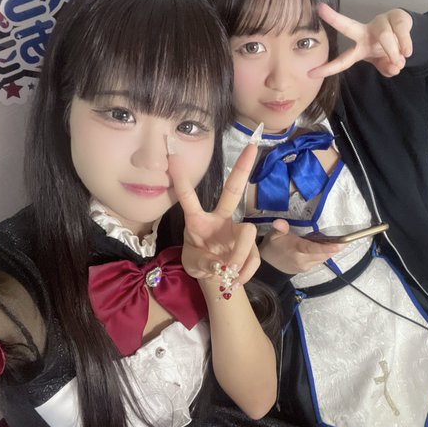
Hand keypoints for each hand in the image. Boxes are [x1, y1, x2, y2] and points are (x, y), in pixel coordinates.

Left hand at [168, 143, 259, 285]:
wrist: (217, 278)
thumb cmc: (200, 263)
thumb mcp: (192, 265)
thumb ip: (203, 263)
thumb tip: (220, 264)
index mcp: (198, 221)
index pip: (189, 199)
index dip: (182, 182)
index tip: (174, 158)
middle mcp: (220, 219)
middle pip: (233, 191)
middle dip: (242, 169)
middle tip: (252, 147)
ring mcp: (238, 231)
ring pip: (248, 233)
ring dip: (239, 256)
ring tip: (228, 273)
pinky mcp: (251, 247)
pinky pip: (254, 257)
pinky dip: (245, 271)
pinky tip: (235, 279)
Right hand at [259, 219, 343, 273]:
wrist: (268, 268)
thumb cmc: (272, 247)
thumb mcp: (272, 235)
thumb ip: (279, 229)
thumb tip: (280, 222)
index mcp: (295, 249)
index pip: (312, 248)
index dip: (326, 247)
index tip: (339, 245)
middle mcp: (302, 260)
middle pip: (323, 254)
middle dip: (335, 248)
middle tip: (347, 239)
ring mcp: (305, 266)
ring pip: (323, 258)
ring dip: (332, 251)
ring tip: (342, 242)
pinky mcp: (307, 268)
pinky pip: (320, 260)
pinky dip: (326, 254)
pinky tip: (331, 247)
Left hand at [310, 4, 412, 77]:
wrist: (406, 33)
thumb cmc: (387, 48)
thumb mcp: (384, 63)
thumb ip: (386, 68)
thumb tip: (394, 68)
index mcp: (358, 46)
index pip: (342, 59)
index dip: (328, 67)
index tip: (310, 73)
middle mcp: (364, 32)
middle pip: (348, 26)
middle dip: (335, 19)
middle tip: (320, 9)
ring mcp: (380, 22)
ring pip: (384, 37)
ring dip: (393, 52)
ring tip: (399, 61)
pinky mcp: (396, 16)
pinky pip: (400, 33)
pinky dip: (405, 45)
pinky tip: (407, 52)